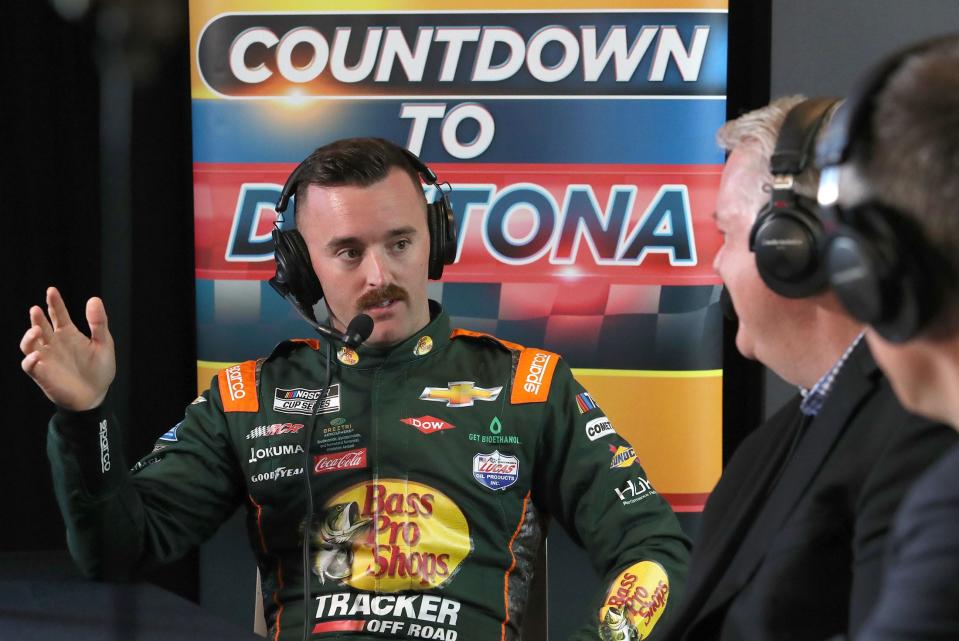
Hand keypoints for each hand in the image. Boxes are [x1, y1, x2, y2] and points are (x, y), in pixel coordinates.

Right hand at [20, 287, 116, 410]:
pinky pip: (30, 366)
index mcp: (68, 334)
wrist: (96, 396)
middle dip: (37, 318)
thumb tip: (94, 299)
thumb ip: (99, 323)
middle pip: (40, 326)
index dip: (54, 303)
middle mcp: (54, 344)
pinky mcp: (42, 374)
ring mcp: (47, 358)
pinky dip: (30, 360)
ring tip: (36, 330)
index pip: (58, 314)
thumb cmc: (100, 370)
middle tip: (37, 309)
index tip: (51, 290)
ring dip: (29, 337)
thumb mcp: (104, 344)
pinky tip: (37, 356)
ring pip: (29, 344)